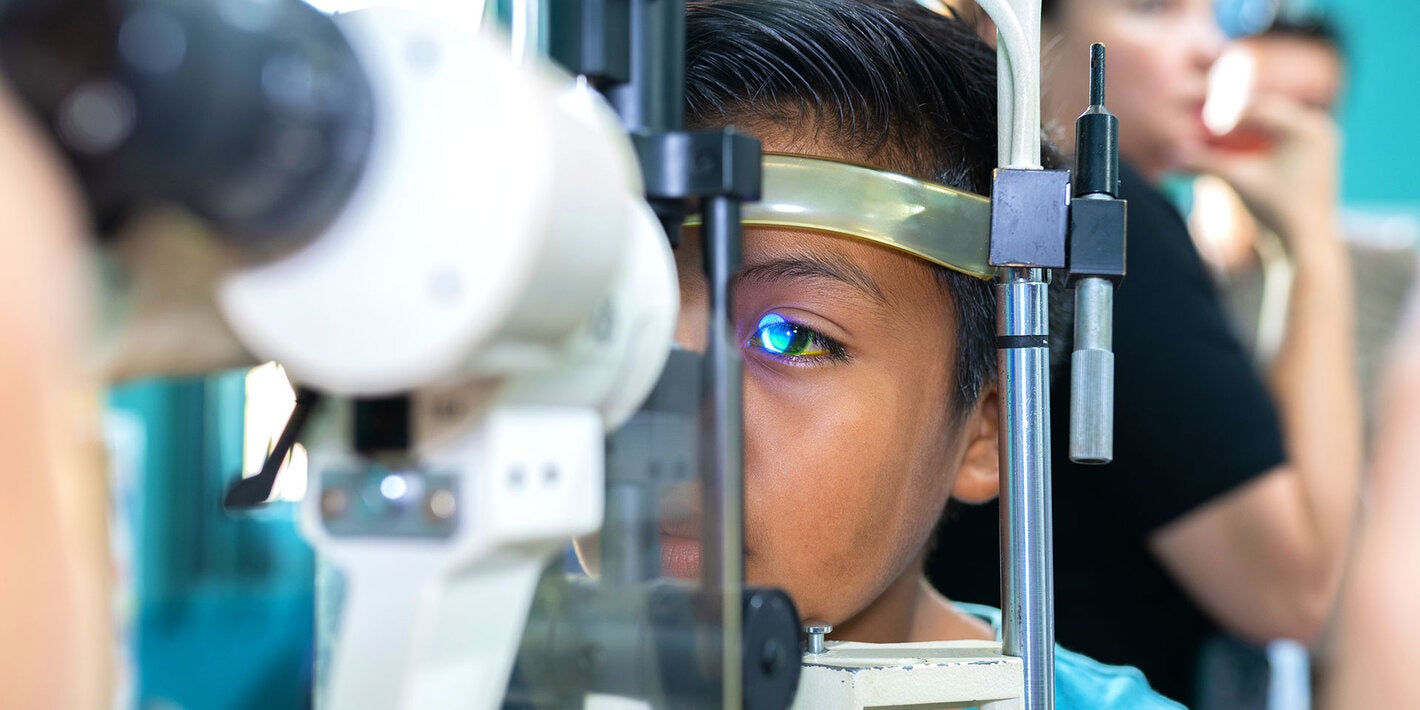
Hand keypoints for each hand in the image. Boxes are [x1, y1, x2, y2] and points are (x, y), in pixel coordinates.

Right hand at [1184, 93, 1341, 255]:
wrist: (1307, 241)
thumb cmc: (1277, 211)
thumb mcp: (1238, 181)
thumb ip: (1205, 163)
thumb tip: (1171, 156)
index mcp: (1305, 128)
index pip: (1257, 109)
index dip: (1223, 114)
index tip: (1197, 123)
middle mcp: (1318, 127)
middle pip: (1267, 111)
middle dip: (1234, 117)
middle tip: (1204, 123)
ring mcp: (1321, 139)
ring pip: (1274, 121)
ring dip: (1246, 125)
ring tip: (1217, 134)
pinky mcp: (1316, 153)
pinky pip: (1283, 134)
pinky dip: (1260, 137)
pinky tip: (1237, 145)